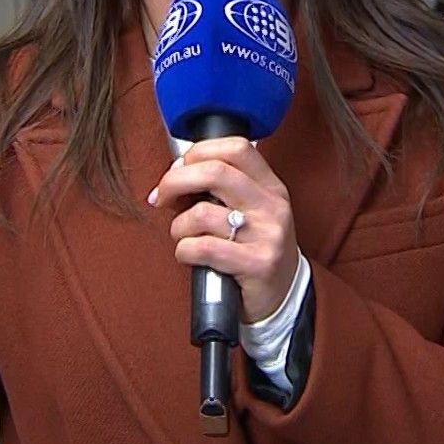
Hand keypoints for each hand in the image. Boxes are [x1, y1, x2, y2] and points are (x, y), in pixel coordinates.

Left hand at [148, 137, 299, 323]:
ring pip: (202, 213)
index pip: (235, 148)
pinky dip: (184, 251)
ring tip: (184, 237)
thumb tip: (176, 171)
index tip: (179, 168)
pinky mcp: (258, 264)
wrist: (282, 295)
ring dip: (179, 227)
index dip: (199, 152)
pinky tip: (189, 256)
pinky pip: (203, 248)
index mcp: (270, 187)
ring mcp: (267, 235)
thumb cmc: (255, 250)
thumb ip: (223, 189)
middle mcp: (272, 206)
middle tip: (161, 196)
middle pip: (214, 172)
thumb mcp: (251, 211)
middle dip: (174, 181)